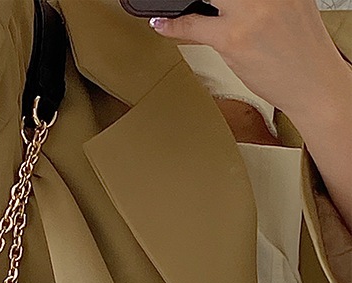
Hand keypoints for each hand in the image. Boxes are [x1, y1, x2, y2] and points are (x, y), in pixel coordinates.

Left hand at [149, 0, 348, 117]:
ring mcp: (249, 11)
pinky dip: (172, 25)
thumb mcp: (288, 4)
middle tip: (194, 0)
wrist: (312, 81)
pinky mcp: (233, 38)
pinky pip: (191, 26)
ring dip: (189, 3)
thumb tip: (223, 1)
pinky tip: (162, 23)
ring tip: (176, 5)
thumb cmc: (300, 48)